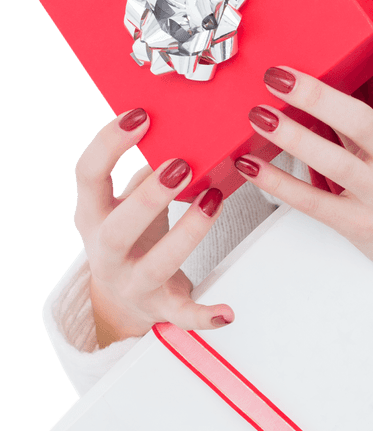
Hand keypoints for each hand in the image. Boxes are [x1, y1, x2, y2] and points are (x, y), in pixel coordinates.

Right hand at [73, 109, 235, 344]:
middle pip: (116, 230)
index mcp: (92, 214)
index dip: (108, 144)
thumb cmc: (132, 230)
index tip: (139, 115)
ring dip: (187, 233)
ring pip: (154, 266)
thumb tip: (186, 122)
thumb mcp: (128, 197)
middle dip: (148, 198)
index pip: (87, 175)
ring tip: (215, 200)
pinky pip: (181, 315)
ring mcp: (130, 282)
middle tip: (181, 165)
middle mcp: (105, 251)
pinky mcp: (159, 307)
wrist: (122, 295)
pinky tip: (228, 311)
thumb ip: (151, 166)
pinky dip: (204, 315)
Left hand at [236, 6, 372, 314]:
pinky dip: (280, 184)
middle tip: (280, 75)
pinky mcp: (360, 223)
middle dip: (319, 96)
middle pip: (361, 122)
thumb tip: (327, 75)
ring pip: (334, 162)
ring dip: (293, 138)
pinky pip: (314, 203)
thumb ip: (368, 113)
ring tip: (259, 114)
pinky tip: (252, 166)